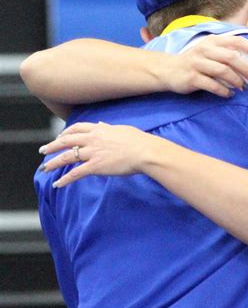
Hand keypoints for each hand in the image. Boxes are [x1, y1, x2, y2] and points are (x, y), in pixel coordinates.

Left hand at [38, 121, 152, 186]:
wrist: (144, 151)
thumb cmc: (138, 140)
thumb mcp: (122, 129)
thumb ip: (108, 127)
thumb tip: (101, 124)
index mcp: (100, 129)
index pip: (77, 128)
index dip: (66, 133)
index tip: (59, 137)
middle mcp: (93, 139)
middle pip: (67, 141)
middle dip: (53, 146)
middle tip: (43, 150)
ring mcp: (93, 152)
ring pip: (67, 157)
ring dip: (53, 163)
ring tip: (44, 168)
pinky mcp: (95, 166)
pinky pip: (75, 173)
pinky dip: (65, 179)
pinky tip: (58, 184)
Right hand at [168, 34, 247, 97]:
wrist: (168, 70)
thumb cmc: (195, 61)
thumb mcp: (210, 52)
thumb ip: (227, 54)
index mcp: (213, 41)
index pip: (237, 41)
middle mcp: (205, 49)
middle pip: (232, 57)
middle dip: (247, 69)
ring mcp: (197, 63)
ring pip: (223, 71)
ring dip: (236, 81)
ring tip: (242, 88)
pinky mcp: (192, 78)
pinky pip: (212, 85)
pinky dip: (224, 91)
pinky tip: (229, 94)